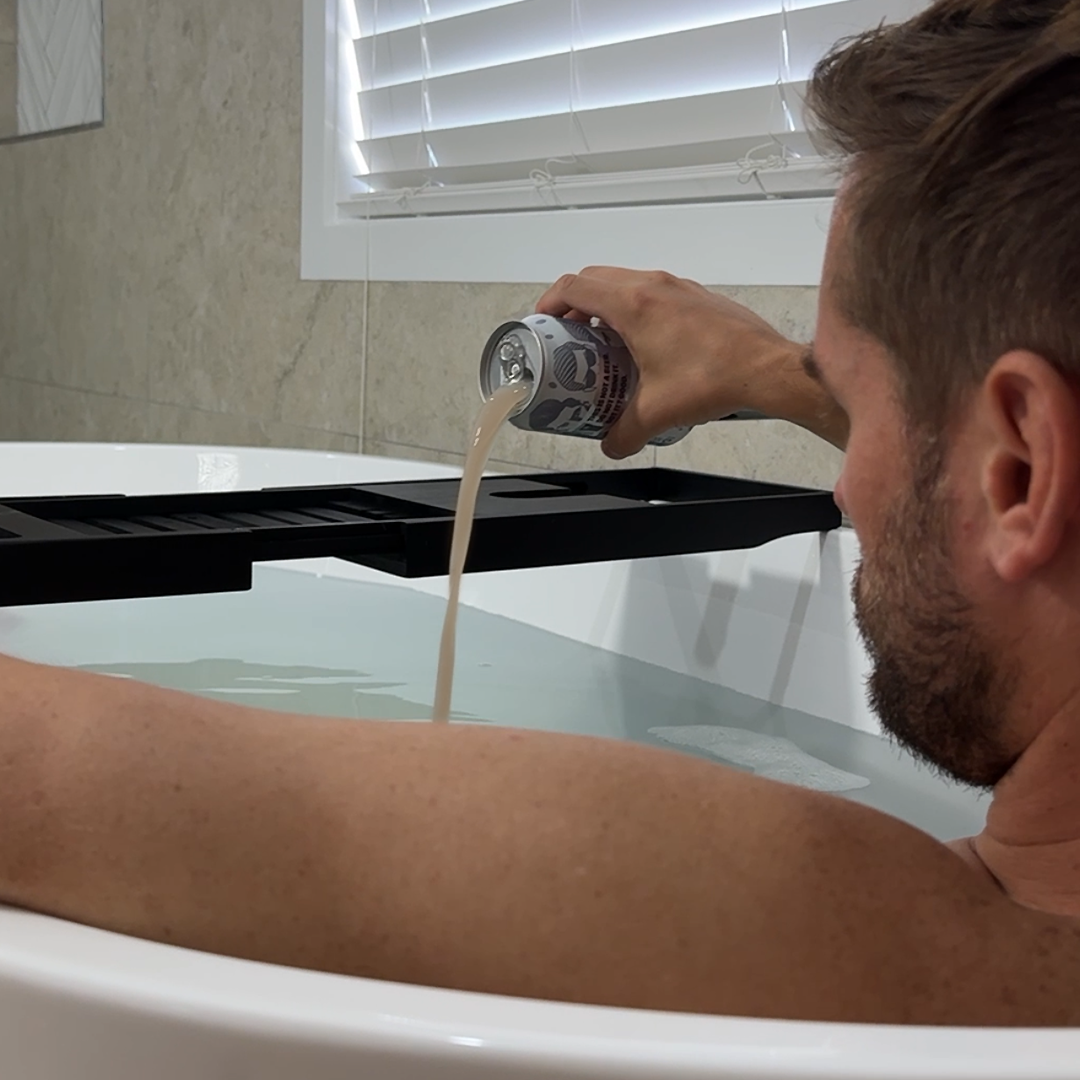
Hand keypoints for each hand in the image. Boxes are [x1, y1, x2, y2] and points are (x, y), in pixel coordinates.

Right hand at [536, 267, 805, 458]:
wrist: (766, 369)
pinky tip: (643, 344)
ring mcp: (677, 286)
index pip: (574, 287)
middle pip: (595, 279)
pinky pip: (652, 291)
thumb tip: (610, 445)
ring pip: (626, 282)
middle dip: (574, 305)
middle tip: (568, 336)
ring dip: (605, 305)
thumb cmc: (712, 380)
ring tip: (602, 342)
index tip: (543, 323)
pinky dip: (635, 308)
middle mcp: (653, 285)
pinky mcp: (697, 296)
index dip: (550, 303)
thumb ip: (623, 433)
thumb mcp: (656, 413)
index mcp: (633, 304)